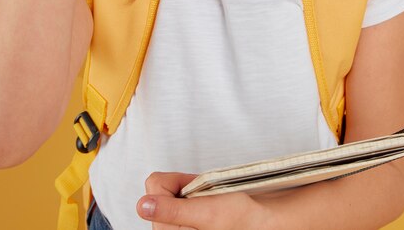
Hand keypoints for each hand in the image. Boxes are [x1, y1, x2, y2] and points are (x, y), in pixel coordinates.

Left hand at [137, 171, 279, 229]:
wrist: (261, 220)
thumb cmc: (240, 218)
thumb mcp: (206, 212)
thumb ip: (172, 209)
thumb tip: (142, 205)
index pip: (155, 185)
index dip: (177, 179)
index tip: (196, 188)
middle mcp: (168, 229)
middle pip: (158, 188)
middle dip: (180, 186)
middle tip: (204, 195)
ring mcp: (176, 225)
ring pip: (167, 191)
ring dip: (187, 190)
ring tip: (207, 200)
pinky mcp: (183, 221)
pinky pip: (176, 197)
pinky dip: (191, 194)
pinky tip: (206, 203)